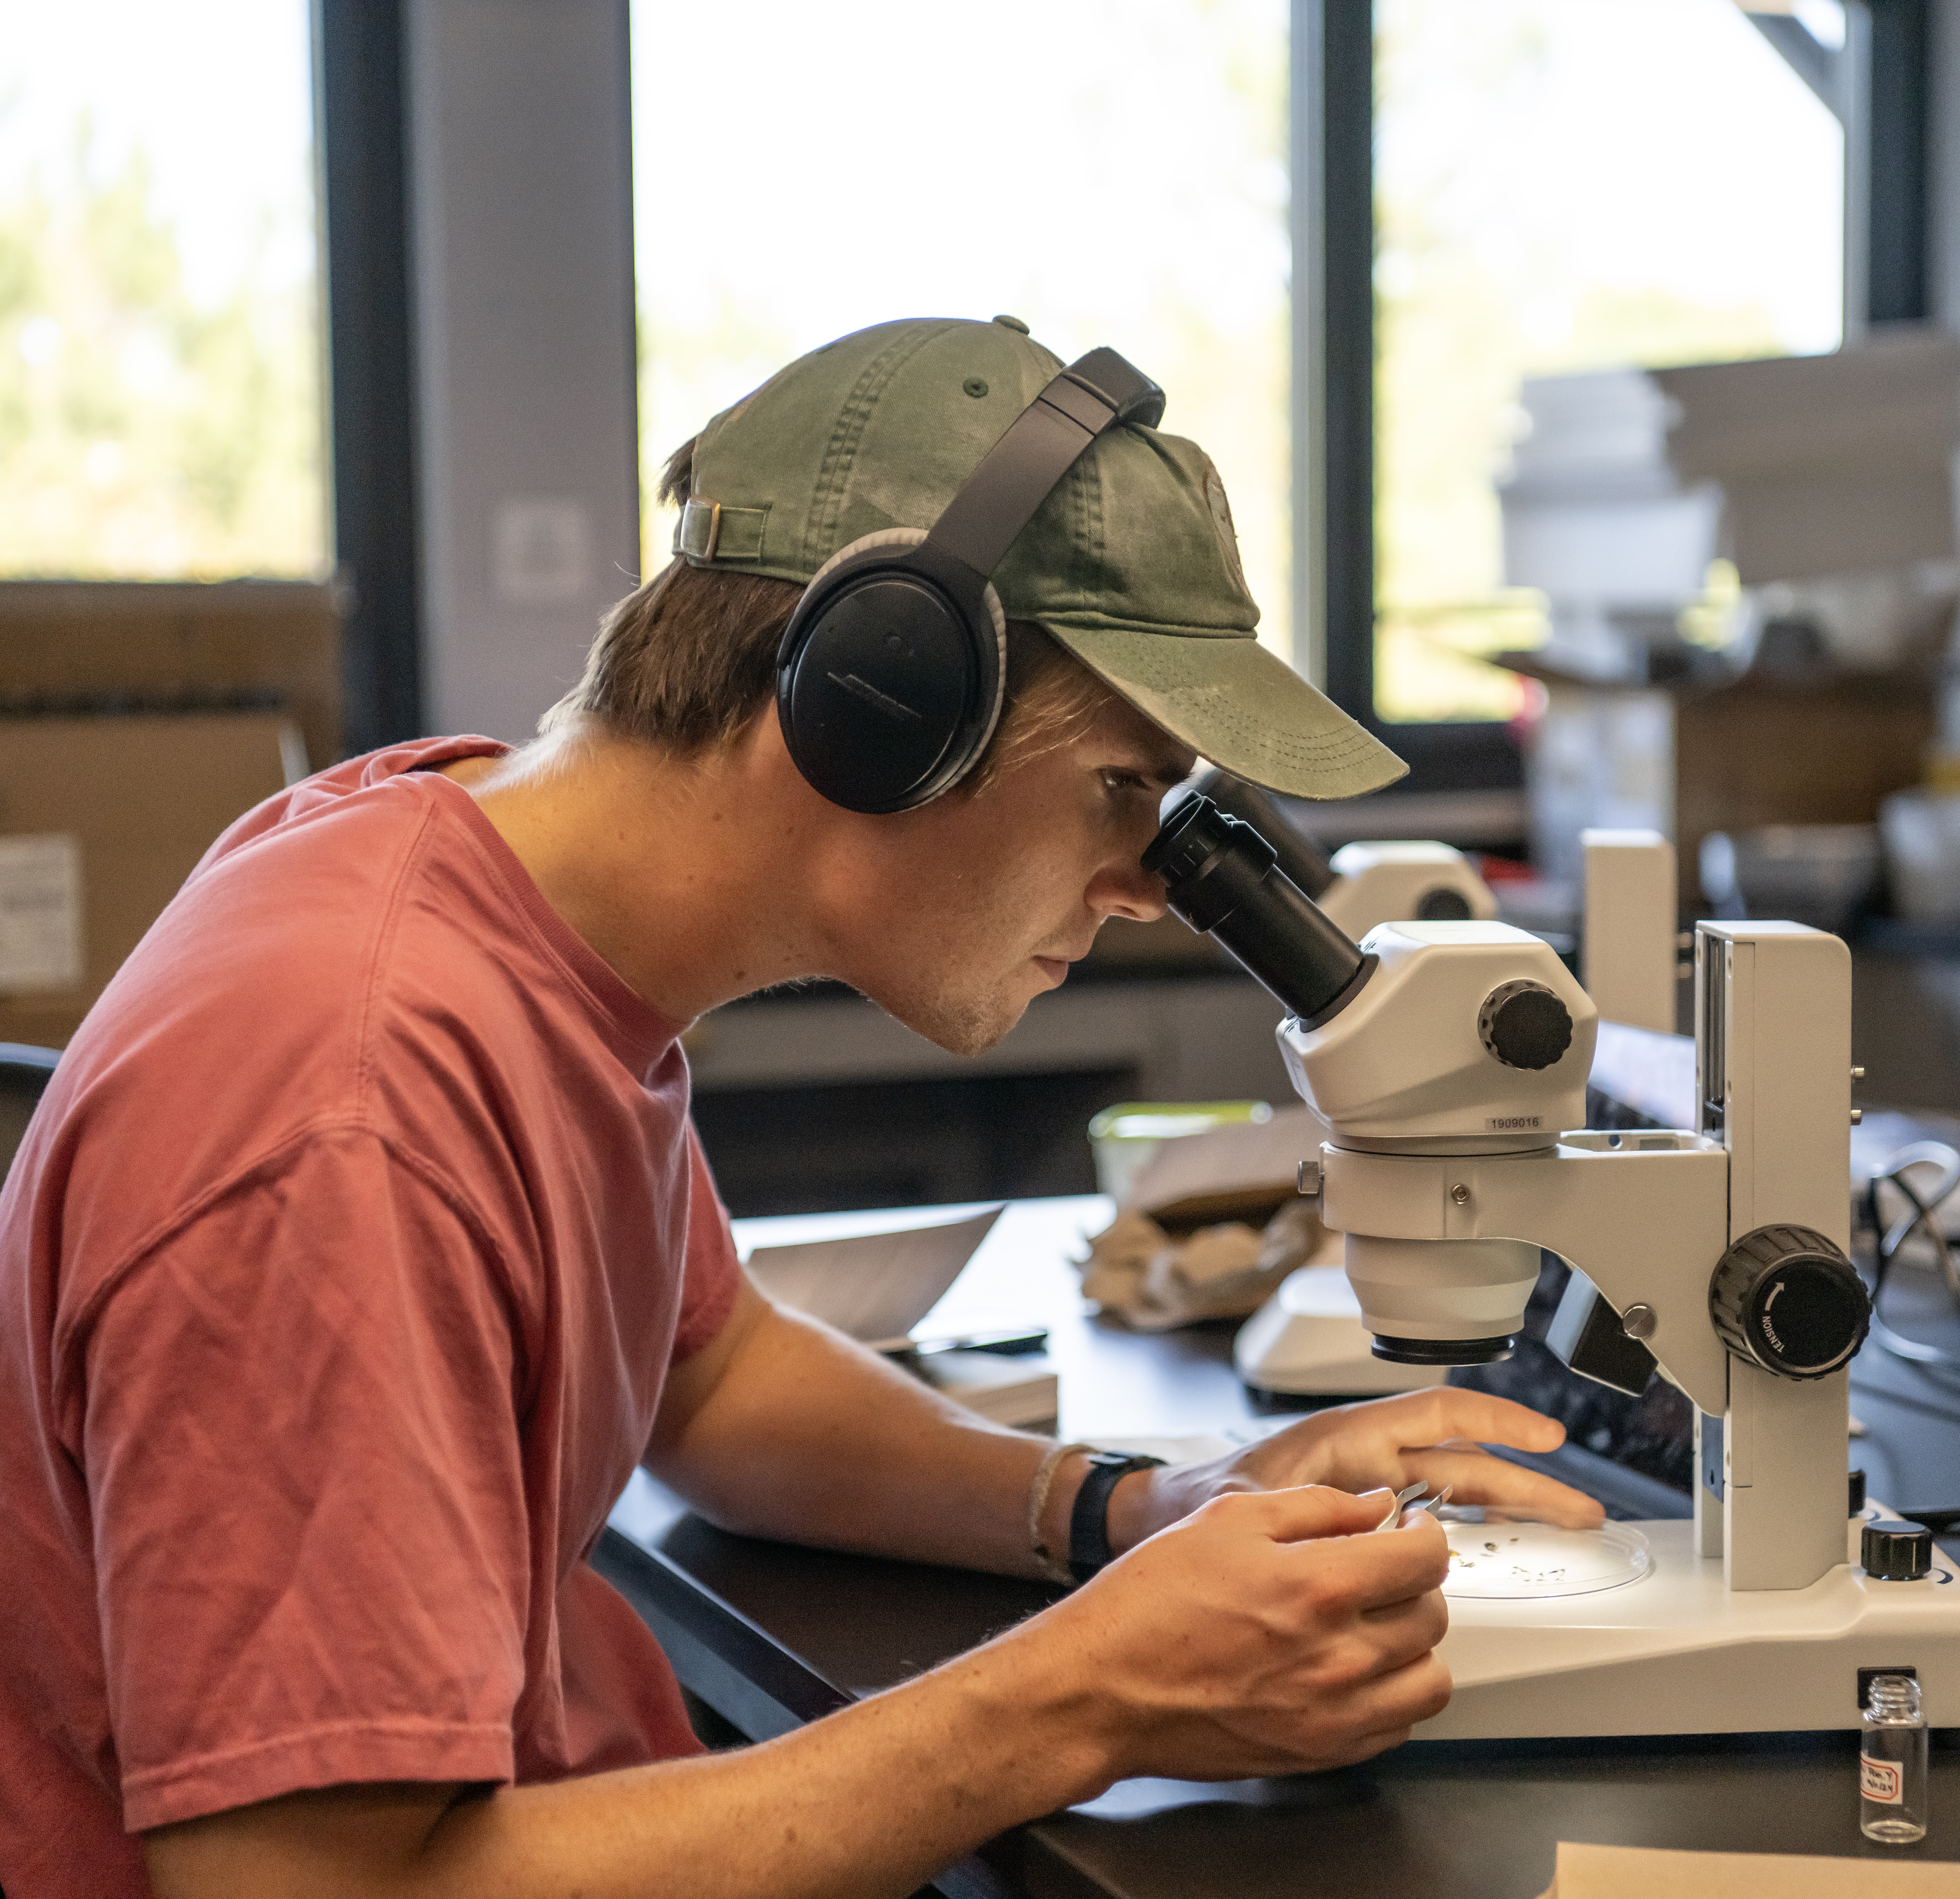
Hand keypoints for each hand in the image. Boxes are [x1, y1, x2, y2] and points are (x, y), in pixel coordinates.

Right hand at [1026, 1485, 1451, 1783]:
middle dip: (1416, 1582)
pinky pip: (1397, 1727)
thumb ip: (1313, 1506)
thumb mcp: (1226, 1518)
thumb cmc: (1150, 1603)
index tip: (1410, 1528)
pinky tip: (1357, 1670)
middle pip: (1432, 1615)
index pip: (1423, 1558)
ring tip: (1378, 1623)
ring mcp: (1334, 1713)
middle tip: (1383, 1568)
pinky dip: (1392, 1696)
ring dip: (1414, 1645)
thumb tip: (1372, 1505)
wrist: (1104, 1686)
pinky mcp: (1320, 1754)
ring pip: (1430, 1680)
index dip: (1424, 1532)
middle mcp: (1339, 1656)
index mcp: (1319, 1586)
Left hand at [1116, 1389, 1605, 1551]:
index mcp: (1342, 1442)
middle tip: (1581, 1506)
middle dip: (1525, 1480)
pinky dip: (1468, 1529)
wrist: (1156, 1525)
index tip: (1544, 1436)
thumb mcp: (1244, 1504)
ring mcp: (1365, 1492)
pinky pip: (1427, 1518)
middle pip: (1461, 1462)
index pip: (1435, 1416)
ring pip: (1453, 1491)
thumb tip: (1369, 1519)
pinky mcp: (1359, 1522)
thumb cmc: (1190, 1503)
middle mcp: (1361, 1462)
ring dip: (1509, 1504)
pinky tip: (1501, 1550)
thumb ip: (1305, 1508)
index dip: (1495, 1422)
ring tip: (1563, 1521)